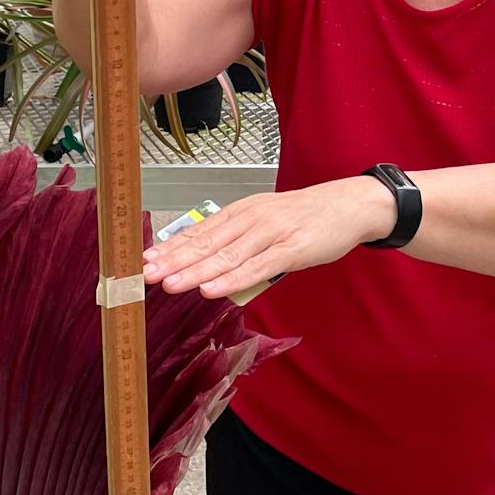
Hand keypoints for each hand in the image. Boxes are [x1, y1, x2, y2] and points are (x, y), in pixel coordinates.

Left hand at [143, 178, 395, 300]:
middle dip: (174, 260)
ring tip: (170, 284)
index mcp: (241, 212)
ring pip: (227, 256)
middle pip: (207, 243)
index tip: (146, 260)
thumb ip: (238, 241)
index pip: (200, 231)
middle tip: (146, 274)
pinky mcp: (292, 249)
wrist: (348, 205)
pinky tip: (211, 289)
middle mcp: (251, 219)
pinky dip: (231, 280)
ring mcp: (271, 233)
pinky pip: (256, 267)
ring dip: (196, 271)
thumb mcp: (265, 221)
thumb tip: (206, 266)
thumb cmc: (304, 217)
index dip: (172, 247)